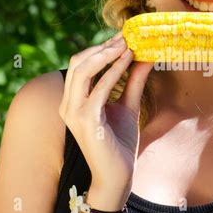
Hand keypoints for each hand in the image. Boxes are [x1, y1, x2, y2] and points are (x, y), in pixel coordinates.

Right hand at [59, 33, 154, 198]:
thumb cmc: (120, 145)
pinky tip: (129, 61)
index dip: (100, 47)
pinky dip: (113, 70)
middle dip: (102, 46)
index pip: (80, 64)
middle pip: (77, 62)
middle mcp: (67, 105)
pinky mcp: (85, 120)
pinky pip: (98, 88)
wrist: (118, 177)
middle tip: (126, 36)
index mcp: (72, 101)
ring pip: (82, 70)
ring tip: (128, 44)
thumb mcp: (128, 106)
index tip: (123, 35)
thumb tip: (144, 56)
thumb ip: (132, 82)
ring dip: (106, 54)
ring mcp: (73, 112)